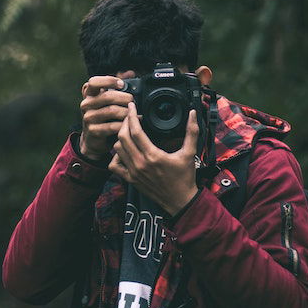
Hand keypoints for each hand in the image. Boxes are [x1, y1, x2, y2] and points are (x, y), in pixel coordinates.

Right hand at [79, 72, 134, 159]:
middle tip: (133, 101)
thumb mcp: (107, 100)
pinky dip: (124, 125)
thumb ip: (117, 85)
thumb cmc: (103, 117)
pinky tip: (129, 124)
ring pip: (112, 111)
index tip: (121, 84)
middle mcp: (86, 104)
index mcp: (89, 94)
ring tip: (134, 113)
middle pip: (107, 96)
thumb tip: (130, 72)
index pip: (94, 82)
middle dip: (124, 98)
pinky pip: (112, 126)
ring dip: (126, 112)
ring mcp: (88, 118)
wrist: (93, 140)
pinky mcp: (93, 130)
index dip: (108, 80)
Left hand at [109, 101, 198, 215]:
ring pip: (116, 149)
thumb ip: (192, 132)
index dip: (131, 115)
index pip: (135, 131)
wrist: (180, 201)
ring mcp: (133, 172)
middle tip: (130, 116)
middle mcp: (140, 163)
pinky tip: (123, 151)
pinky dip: (115, 156)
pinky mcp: (131, 180)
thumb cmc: (185, 178)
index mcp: (153, 155)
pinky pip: (114, 165)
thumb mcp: (190, 152)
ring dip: (120, 137)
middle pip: (122, 137)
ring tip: (128, 131)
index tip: (132, 106)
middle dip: (124, 123)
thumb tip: (193, 114)